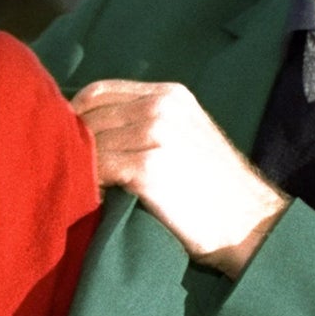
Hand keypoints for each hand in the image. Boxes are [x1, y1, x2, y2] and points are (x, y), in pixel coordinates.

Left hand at [71, 80, 288, 275]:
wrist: (252, 224)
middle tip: (62, 166)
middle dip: (71, 141)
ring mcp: (154, 135)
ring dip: (77, 165)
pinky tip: (92, 199)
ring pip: (90, 143)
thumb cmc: (216, 190)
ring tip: (75, 185)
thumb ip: (147, 122)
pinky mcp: (147, 168)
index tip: (65, 139)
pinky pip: (97, 169)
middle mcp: (161, 106)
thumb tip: (92, 128)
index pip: (100, 91)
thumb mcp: (187, 135)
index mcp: (170, 95)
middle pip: (90, 115)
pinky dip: (88, 185)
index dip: (76, 114)